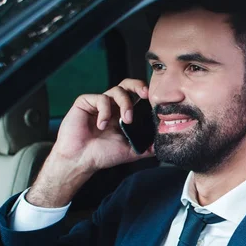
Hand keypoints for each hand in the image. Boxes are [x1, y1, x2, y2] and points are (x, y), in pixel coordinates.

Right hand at [27, 79, 153, 206]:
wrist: (80, 160)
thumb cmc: (102, 155)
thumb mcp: (131, 151)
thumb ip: (147, 147)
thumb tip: (164, 145)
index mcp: (122, 114)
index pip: (136, 96)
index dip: (145, 95)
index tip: (155, 101)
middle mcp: (112, 106)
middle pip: (127, 85)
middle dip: (138, 86)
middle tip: (145, 94)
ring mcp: (98, 103)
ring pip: (116, 91)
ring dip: (125, 104)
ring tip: (126, 120)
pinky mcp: (85, 102)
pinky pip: (100, 99)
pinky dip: (105, 112)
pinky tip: (102, 126)